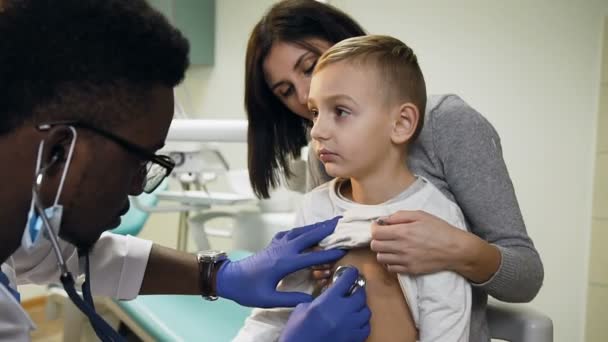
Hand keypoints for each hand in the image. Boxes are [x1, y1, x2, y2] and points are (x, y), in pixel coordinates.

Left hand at [216, 216, 345, 307]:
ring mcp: (277, 244)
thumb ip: (290, 300)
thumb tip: (311, 300)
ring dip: (316, 226)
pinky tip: (307, 229)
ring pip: (300, 231)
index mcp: (283, 263)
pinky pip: (291, 233)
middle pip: (308, 236)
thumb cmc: (247, 290)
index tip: (342, 249)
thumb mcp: (268, 299)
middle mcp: (282, 249)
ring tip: (330, 221)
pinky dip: (303, 229)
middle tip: (341, 221)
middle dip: (325, 228)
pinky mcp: (273, 244)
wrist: (229, 278)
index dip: (327, 254)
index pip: (311, 257)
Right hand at [280, 267, 370, 341]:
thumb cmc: (296, 331)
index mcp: (329, 300)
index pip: (347, 280)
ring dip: (361, 307)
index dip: (351, 273)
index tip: (352, 272)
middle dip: (358, 290)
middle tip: (353, 290)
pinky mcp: (353, 339)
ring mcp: (350, 326)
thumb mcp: (301, 309)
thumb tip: (325, 297)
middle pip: (361, 295)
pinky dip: (362, 323)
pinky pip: (365, 328)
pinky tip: (355, 322)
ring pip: (366, 312)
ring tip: (354, 307)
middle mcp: (344, 311)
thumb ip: (317, 300)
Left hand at [370, 210, 467, 274]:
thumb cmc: (440, 229)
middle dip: (377, 239)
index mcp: (403, 232)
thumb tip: (383, 220)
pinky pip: (390, 268)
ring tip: (392, 246)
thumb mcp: (421, 215)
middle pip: (375, 246)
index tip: (379, 226)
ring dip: (383, 251)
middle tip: (385, 236)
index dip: (375, 228)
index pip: (375, 233)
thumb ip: (399, 216)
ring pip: (380, 258)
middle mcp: (401, 247)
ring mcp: (405, 261)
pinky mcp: (410, 270)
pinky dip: (390, 262)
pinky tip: (398, 256)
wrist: (456, 250)